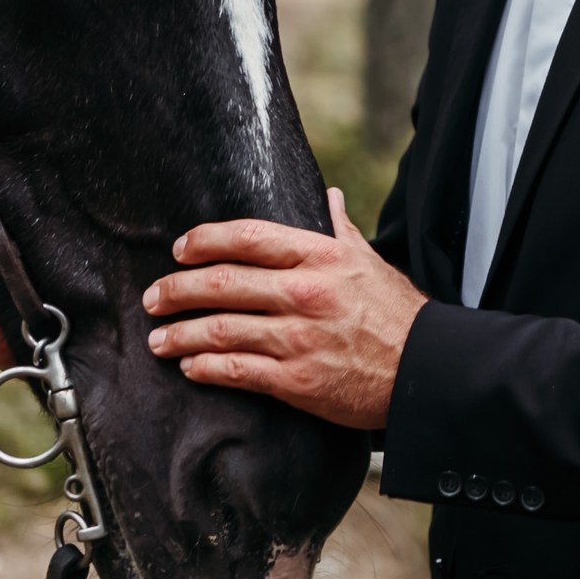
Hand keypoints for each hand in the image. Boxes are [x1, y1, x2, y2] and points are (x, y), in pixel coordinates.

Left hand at [141, 188, 425, 430]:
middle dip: (178, 289)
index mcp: (321, 257)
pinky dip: (207, 367)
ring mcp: (299, 338)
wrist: (425, 370)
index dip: (206, 241)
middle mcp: (305, 293)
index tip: (181, 250)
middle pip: (223, 283)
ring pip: (221, 329)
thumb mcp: (370, 261)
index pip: (248, 237)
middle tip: (154, 297)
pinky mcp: (297, 381)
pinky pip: (237, 371)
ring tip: (158, 338)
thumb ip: (341, 230)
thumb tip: (330, 197)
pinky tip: (191, 366)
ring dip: (181, 333)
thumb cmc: (398, 314)